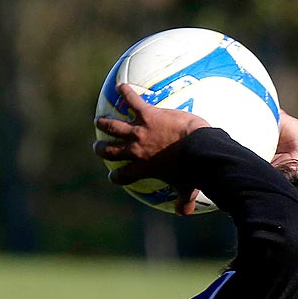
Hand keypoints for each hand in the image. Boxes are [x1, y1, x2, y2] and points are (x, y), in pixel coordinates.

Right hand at [94, 83, 208, 214]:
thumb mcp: (188, 190)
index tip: (113, 176)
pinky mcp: (148, 114)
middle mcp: (137, 150)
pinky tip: (121, 86)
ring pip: (113, 126)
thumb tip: (182, 212)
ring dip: (104, 123)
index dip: (117, 177)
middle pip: (111, 150)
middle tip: (97, 147)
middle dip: (101, 149)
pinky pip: (132, 100)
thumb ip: (183, 201)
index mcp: (144, 169)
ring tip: (99, 121)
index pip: (123, 175)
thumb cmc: (194, 173)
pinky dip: (125, 92)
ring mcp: (140, 131)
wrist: (200, 151)